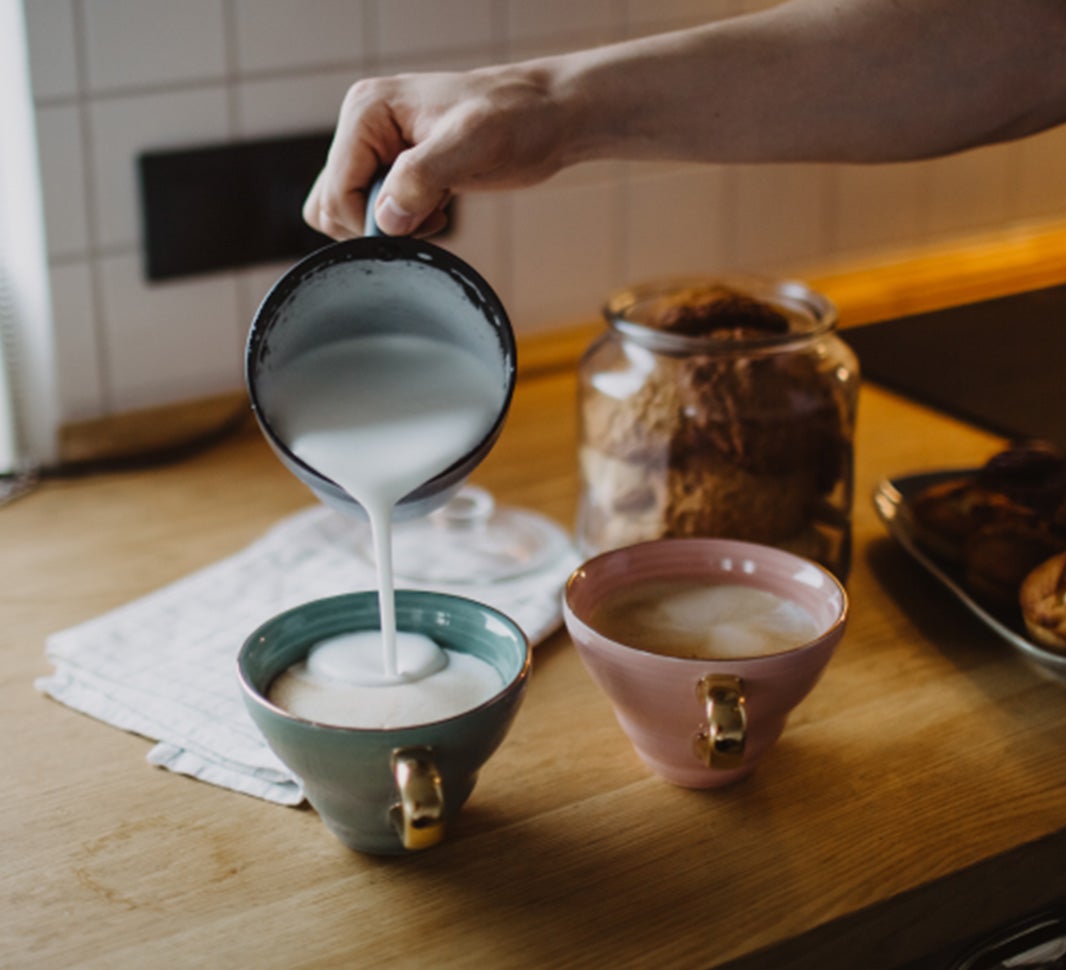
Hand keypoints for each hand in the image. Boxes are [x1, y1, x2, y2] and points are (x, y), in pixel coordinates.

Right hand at [303, 63, 573, 238]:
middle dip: (376, 225)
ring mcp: (379, 150)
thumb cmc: (516, 119)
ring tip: (432, 212)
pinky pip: (377, 213)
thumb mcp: (472, 144)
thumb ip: (422, 177)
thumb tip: (385, 219)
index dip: (370, 223)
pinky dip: (403, 224)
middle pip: (332, 205)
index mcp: (367, 112)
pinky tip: (438, 210)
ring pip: (350, 212)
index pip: (335, 191)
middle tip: (425, 216)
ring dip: (389, 228)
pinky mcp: (398, 169)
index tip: (417, 221)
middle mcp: (364, 128)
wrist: (547, 118)